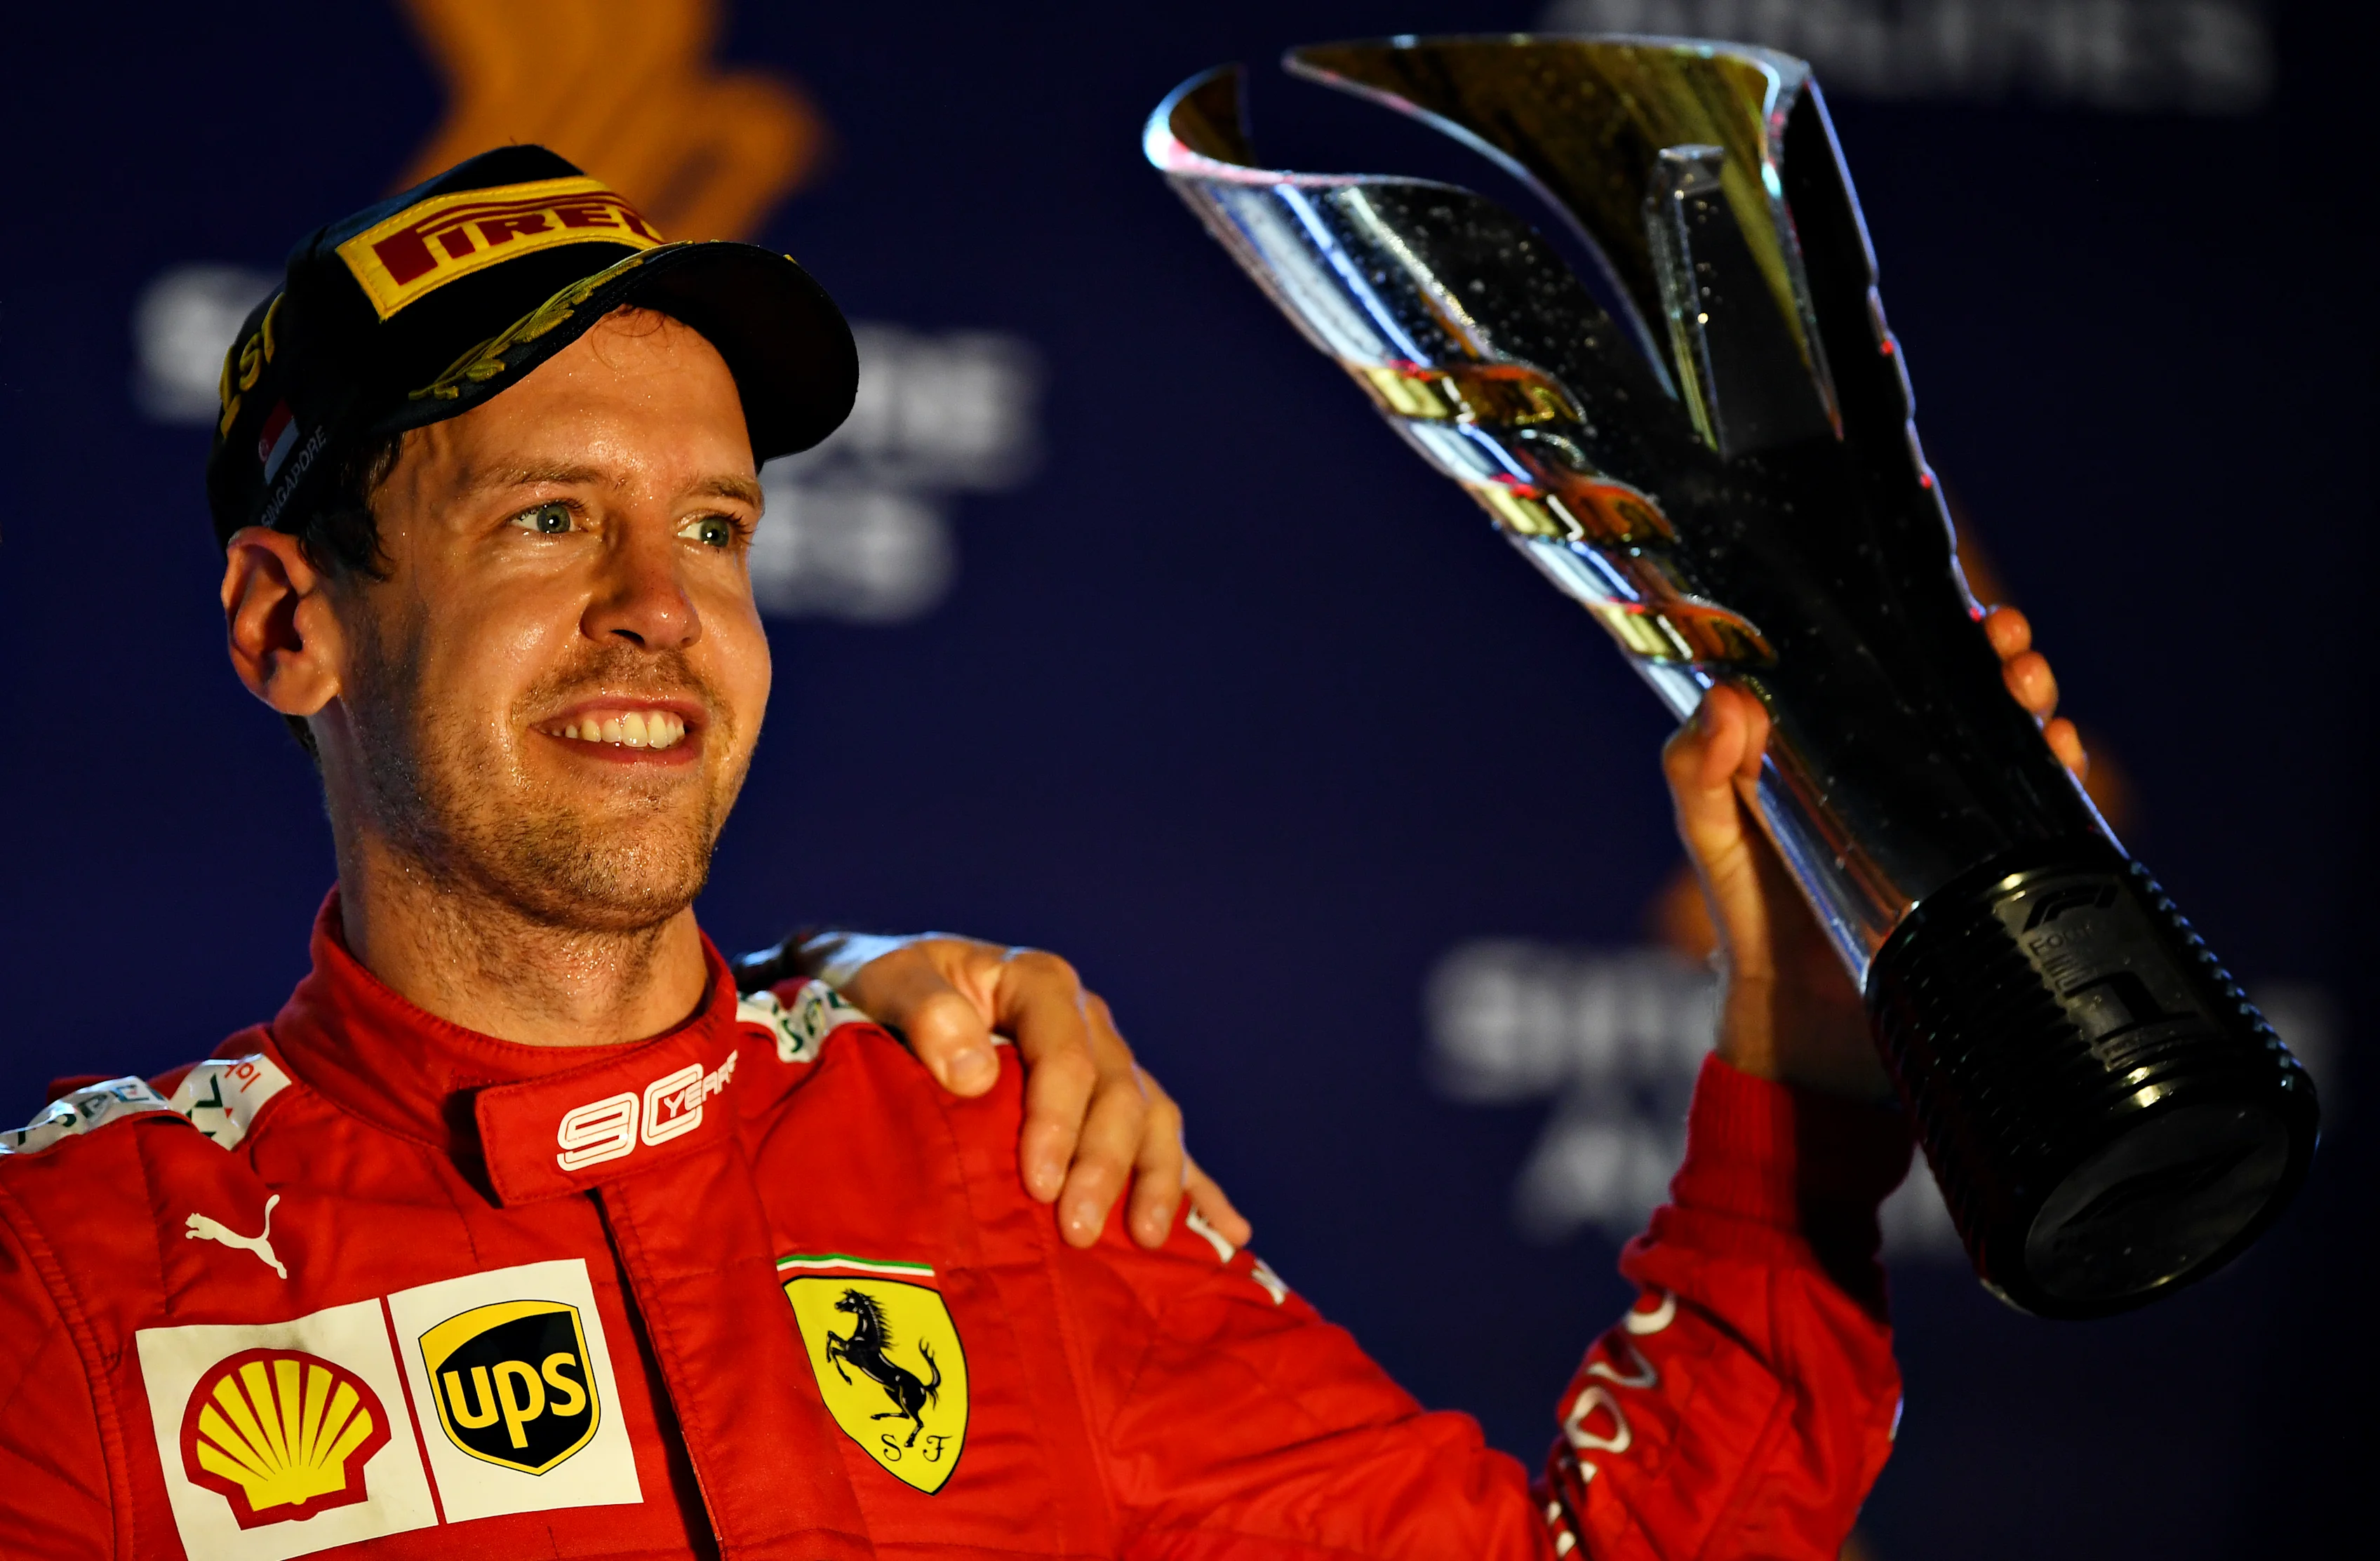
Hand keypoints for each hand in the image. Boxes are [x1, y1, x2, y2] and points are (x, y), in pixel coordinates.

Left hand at [826, 936, 1251, 1251]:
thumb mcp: (883, 983)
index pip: (1066, 1053)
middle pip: (1117, 1093)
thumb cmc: (873, 990)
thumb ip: (925, 1013)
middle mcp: (1084, 1020)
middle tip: (1075, 1232)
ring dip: (1156, 1180)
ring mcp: (1103, 1064)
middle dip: (1104, 1165)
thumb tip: (975, 1072)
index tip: (1035, 1182)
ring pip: (1152, 1119)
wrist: (873, 995)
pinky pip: (1162, 1146)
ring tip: (1144, 1240)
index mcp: (1038, 983)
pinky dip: (1196, 1189)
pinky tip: (1227, 1238)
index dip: (1058, 1118)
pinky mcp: (1103, 1108)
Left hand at [1663, 604, 2081, 1097]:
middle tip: (2007, 643)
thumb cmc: (1748, 916)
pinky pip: (2034, 814)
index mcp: (1838, 745)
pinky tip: (2063, 756)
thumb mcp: (1710, 834)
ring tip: (2033, 688)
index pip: (1895, 663)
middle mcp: (1903, 773)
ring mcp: (1950, 821)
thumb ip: (1698, 773)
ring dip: (2033, 705)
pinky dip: (2057, 778)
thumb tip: (1728, 701)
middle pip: (1966, 694)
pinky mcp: (1985, 874)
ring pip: (2009, 743)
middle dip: (1998, 658)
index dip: (1928, 627)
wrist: (1798, 1029)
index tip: (1955, 603)